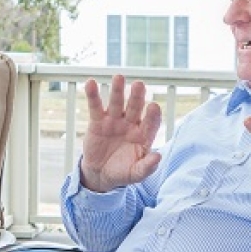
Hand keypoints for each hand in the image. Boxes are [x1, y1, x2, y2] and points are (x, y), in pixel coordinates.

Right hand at [79, 75, 162, 192]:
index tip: (153, 107)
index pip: (151, 122)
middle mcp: (131, 124)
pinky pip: (96, 106)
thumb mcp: (136, 174)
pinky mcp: (98, 121)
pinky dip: (93, 95)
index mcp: (144, 135)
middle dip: (137, 96)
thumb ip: (147, 167)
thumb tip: (158, 156)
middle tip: (139, 85)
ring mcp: (114, 120)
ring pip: (117, 102)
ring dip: (117, 90)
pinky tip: (91, 83)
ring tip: (118, 77)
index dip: (153, 115)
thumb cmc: (123, 172)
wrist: (101, 174)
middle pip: (135, 107)